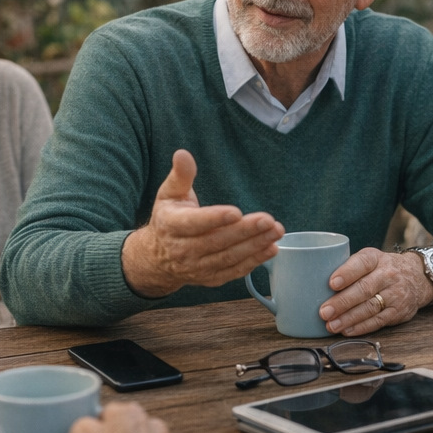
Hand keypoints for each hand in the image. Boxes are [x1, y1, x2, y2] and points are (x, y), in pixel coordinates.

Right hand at [121, 149, 284, 297]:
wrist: (157, 257)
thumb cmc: (168, 219)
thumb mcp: (169, 194)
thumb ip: (180, 175)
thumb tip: (182, 154)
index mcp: (171, 225)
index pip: (194, 223)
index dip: (215, 218)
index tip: (236, 212)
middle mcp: (183, 250)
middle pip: (217, 241)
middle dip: (245, 231)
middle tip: (268, 221)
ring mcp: (197, 267)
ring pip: (228, 257)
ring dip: (254, 246)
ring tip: (275, 233)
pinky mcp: (210, 278)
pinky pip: (234, 271)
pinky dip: (254, 262)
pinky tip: (270, 249)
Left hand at [318, 248, 432, 335]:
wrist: (416, 277)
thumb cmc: (381, 268)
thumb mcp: (369, 259)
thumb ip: (348, 268)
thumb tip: (314, 283)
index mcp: (375, 258)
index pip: (361, 264)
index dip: (346, 273)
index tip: (331, 283)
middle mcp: (387, 274)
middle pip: (364, 289)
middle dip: (342, 302)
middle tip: (324, 312)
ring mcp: (395, 294)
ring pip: (370, 307)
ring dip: (349, 318)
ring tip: (331, 325)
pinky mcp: (398, 311)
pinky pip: (378, 321)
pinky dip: (361, 327)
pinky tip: (347, 330)